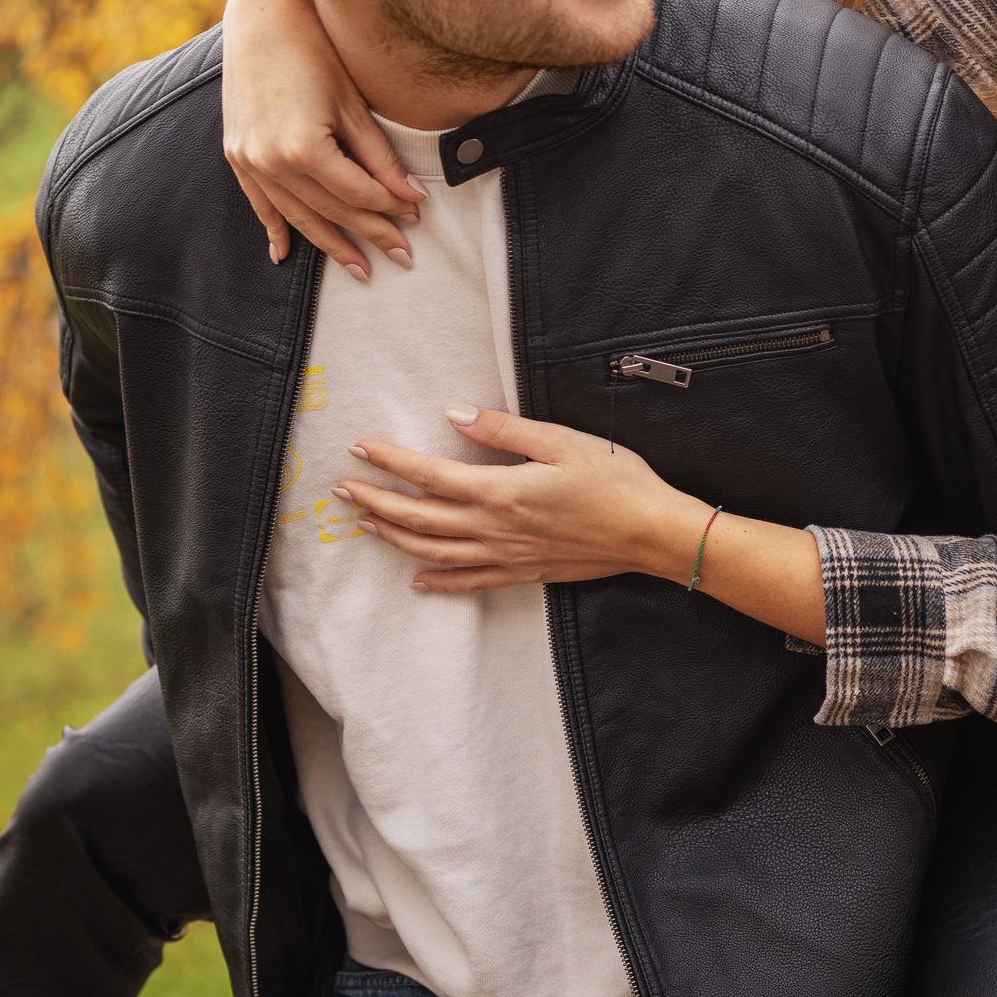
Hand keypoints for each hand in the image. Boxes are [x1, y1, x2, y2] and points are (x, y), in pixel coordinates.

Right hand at [222, 0, 426, 280]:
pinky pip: (259, 203)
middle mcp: (271, 161)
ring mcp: (248, 160)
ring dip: (329, 242)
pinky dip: (275, 228)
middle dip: (368, 234)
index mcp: (303, 147)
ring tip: (359, 267)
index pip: (357, 194)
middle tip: (402, 257)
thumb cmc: (316, 50)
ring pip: (296, 215)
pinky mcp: (236, 154)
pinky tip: (285, 254)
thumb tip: (410, 197)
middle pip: (330, 211)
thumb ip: (379, 156)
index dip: (391, 208)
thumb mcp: (353, 103)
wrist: (261, 16)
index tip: (417, 218)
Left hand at [337, 405, 710, 592]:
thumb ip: (501, 430)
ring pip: (435, 553)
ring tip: (366, 526)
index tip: (360, 448)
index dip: (390, 462)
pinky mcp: (525, 572)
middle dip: (377, 503)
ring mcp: (508, 556)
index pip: (429, 476)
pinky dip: (439, 582)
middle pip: (420, 519)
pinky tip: (418, 579)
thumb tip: (453, 414)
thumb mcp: (560, 440)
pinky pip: (471, 582)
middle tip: (344, 490)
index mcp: (500, 491)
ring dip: (396, 539)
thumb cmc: (614, 481)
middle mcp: (495, 529)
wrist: (652, 533)